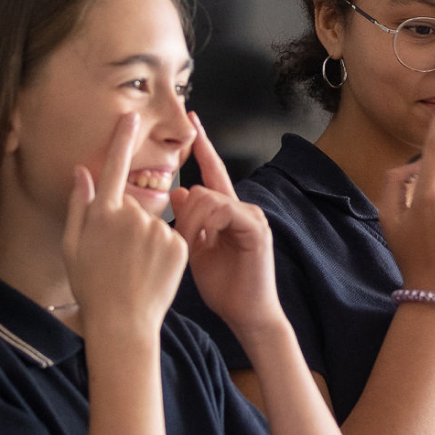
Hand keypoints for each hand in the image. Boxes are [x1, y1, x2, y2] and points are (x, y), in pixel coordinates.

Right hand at [63, 113, 187, 335]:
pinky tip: (154, 271)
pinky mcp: (181, 245)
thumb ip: (79, 204)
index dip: (123, 140)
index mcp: (104, 213)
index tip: (131, 116)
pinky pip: (175, 237)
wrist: (123, 322)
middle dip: (129, 226)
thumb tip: (82, 171)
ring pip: (155, 224)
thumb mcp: (74, 245)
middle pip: (135, 206)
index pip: (114, 168)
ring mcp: (158, 229)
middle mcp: (133, 216)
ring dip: (148, 241)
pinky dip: (167, 251)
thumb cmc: (93, 286)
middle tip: (119, 257)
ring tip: (136, 269)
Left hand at [169, 113, 280, 334]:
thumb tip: (178, 191)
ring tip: (189, 247)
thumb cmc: (224, 288)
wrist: (248, 315)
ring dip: (191, 222)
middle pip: (204, 187)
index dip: (204, 146)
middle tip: (179, 239)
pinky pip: (222, 210)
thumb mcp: (197, 249)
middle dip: (184, 211)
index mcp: (228, 212)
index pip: (214, 172)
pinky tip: (202, 243)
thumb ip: (188, 220)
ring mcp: (252, 216)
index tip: (193, 119)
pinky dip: (205, 225)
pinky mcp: (255, 228)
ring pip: (209, 197)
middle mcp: (243, 208)